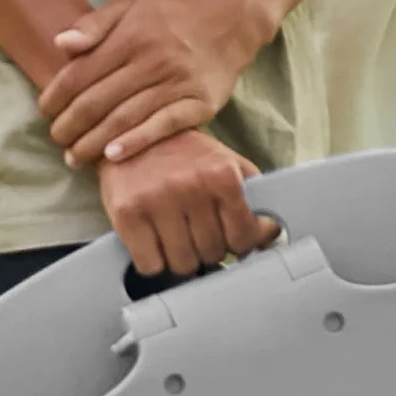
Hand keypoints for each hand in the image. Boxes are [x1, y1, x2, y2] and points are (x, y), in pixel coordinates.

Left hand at [42, 0, 259, 168]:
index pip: (82, 72)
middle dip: (71, 125)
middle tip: (56, 139)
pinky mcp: (199, 104)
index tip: (45, 111)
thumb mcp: (128, 7)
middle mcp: (153, 60)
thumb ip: (93, 25)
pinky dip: (137, 142)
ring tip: (74, 157)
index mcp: (131, 36)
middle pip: (100, 100)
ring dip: (94, 141)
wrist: (227, 22)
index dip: (58, 95)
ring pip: (126, 117)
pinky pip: (163, 126)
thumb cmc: (169, 18)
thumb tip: (60, 45)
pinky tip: (113, 156)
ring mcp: (177, 84)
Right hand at [99, 130, 275, 281]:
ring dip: (182, 258)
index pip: (244, 237)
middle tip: (200, 235)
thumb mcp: (225, 160)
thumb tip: (269, 233)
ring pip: (183, 265)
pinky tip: (154, 244)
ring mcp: (156, 201)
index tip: (234, 242)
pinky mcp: (126, 213)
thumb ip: (252, 193)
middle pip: (213, 253)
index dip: (241, 244)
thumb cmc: (182, 152)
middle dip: (209, 249)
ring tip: (177, 238)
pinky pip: (150, 265)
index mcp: (221, 174)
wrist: (130, 129)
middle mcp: (190, 186)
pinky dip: (153, 262)